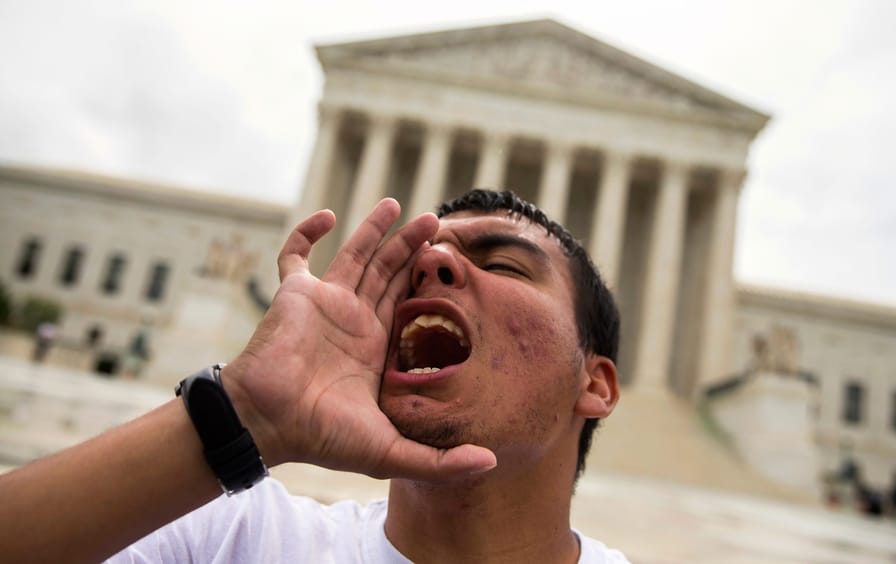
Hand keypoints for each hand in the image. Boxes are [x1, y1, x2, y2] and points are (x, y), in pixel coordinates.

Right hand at [224, 199, 495, 479]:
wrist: (268, 423)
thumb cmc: (322, 438)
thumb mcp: (389, 452)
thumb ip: (439, 461)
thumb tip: (490, 464)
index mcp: (376, 347)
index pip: (409, 304)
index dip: (428, 282)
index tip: (452, 261)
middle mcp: (354, 320)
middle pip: (389, 272)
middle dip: (411, 246)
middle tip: (436, 221)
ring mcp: (324, 303)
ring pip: (355, 255)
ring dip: (375, 228)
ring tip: (400, 203)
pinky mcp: (294, 293)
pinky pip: (296, 255)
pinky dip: (307, 233)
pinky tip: (328, 214)